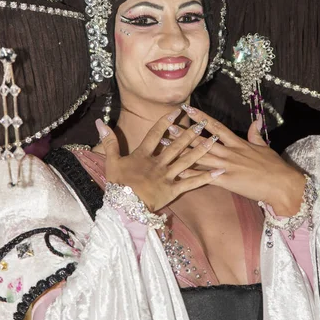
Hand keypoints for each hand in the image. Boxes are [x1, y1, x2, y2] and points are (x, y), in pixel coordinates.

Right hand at [92, 109, 223, 211]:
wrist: (123, 208)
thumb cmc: (117, 185)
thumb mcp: (111, 161)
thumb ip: (109, 141)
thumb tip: (100, 122)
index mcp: (143, 155)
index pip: (156, 134)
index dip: (166, 121)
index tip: (177, 111)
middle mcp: (158, 163)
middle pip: (176, 145)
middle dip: (190, 133)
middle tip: (202, 122)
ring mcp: (167, 176)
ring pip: (187, 160)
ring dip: (201, 150)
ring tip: (214, 139)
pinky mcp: (173, 190)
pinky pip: (192, 183)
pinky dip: (206, 177)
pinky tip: (219, 172)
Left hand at [177, 105, 305, 215]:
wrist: (282, 184)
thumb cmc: (275, 167)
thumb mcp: (265, 147)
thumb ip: (256, 134)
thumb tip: (256, 120)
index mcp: (238, 143)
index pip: (217, 127)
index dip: (202, 118)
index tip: (189, 110)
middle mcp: (230, 152)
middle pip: (203, 140)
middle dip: (185, 133)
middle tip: (169, 125)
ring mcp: (227, 166)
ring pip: (201, 156)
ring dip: (182, 150)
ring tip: (167, 145)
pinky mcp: (227, 180)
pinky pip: (205, 176)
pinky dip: (191, 174)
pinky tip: (178, 171)